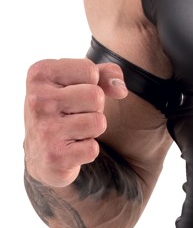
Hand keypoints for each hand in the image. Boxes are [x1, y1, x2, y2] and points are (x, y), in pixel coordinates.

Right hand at [24, 58, 127, 186]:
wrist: (40, 154)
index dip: (91, 83)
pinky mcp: (54, 156)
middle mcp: (37, 100)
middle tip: (73, 115)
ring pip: (98, 122)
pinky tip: (70, 149)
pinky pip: (93, 148)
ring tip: (72, 131)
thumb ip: (105, 74)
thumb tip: (121, 89)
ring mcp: (43, 129)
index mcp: (39, 74)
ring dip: (92, 129)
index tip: (71, 92)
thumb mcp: (79, 82)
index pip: (89, 70)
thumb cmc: (63, 109)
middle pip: (96, 96)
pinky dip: (87, 150)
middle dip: (93, 107)